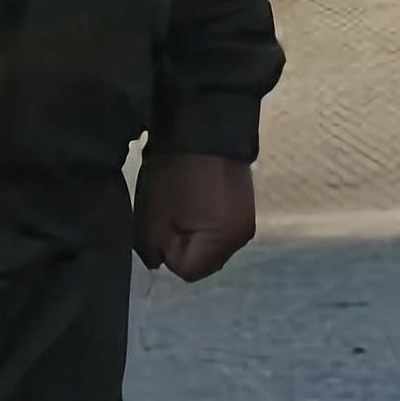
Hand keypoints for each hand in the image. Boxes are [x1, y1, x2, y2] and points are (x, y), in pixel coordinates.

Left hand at [135, 151, 255, 283]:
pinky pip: (221, 231)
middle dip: (183, 249)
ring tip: (184, 209)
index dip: (167, 254)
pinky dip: (207, 225)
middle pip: (204, 263)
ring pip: (213, 248)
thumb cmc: (174, 175)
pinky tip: (198, 204)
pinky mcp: (246, 208)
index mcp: (221, 243)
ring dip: (196, 238)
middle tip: (169, 220)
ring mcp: (246, 223)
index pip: (187, 271)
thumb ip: (154, 250)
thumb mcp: (152, 217)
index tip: (159, 230)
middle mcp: (240, 239)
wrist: (204, 129)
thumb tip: (161, 263)